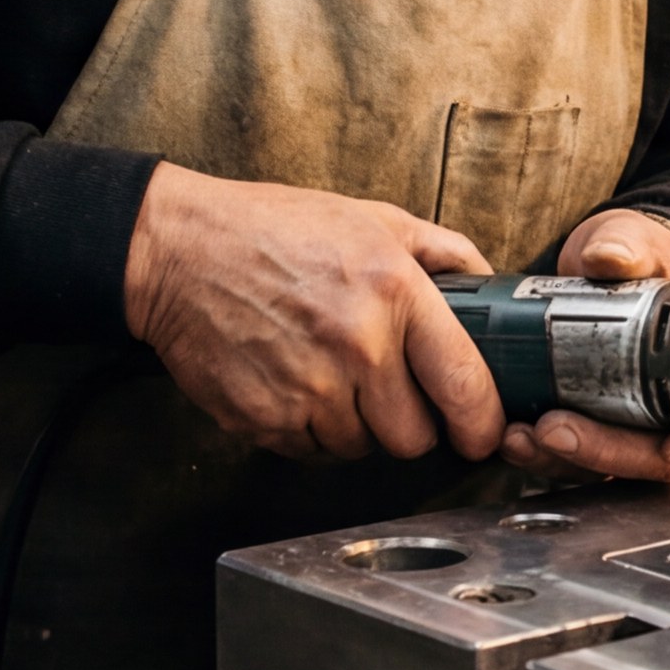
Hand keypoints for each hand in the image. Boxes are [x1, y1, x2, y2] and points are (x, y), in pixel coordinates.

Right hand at [120, 166, 503, 462]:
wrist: (179, 251)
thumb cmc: (272, 230)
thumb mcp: (371, 218)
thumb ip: (441, 251)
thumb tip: (489, 284)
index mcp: (395, 293)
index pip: (465, 385)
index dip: (482, 424)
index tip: (481, 433)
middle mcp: (358, 346)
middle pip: (414, 437)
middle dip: (410, 423)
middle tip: (391, 394)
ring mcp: (309, 389)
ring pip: (362, 448)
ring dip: (357, 426)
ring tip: (332, 376)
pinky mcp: (266, 420)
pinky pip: (313, 451)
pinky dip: (312, 430)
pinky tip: (297, 385)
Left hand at [512, 208, 669, 483]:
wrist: (612, 269)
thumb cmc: (646, 259)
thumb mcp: (638, 240)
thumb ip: (627, 244)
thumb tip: (608, 257)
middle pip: (662, 455)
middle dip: (609, 452)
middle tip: (556, 429)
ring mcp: (648, 424)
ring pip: (618, 466)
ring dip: (570, 460)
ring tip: (524, 437)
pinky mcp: (608, 431)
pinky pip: (583, 459)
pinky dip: (550, 456)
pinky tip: (518, 437)